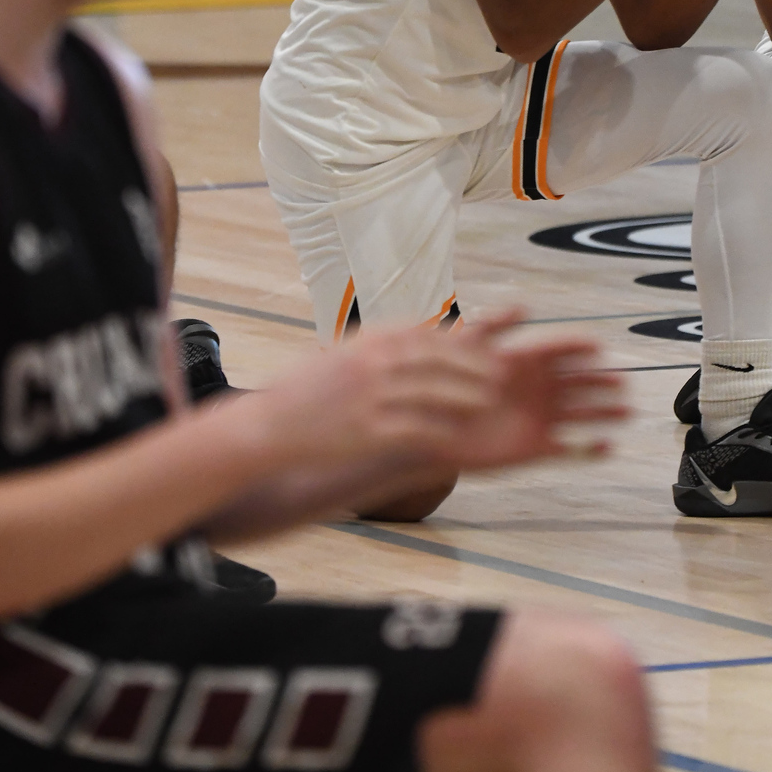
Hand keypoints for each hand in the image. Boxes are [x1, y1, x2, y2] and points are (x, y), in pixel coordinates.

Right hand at [244, 319, 507, 484]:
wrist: (269, 426)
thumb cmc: (310, 389)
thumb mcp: (347, 352)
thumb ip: (385, 344)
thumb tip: (426, 334)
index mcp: (369, 340)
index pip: (429, 334)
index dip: (464, 341)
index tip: (490, 344)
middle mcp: (372, 363)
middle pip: (438, 361)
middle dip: (473, 367)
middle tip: (502, 375)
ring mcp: (370, 398)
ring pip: (433, 394)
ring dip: (465, 397)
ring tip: (488, 403)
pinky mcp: (366, 432)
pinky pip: (414, 429)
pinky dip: (440, 430)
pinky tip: (456, 436)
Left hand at [444, 326, 627, 471]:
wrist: (433, 428)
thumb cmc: (446, 384)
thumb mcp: (465, 349)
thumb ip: (492, 326)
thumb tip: (524, 306)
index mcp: (528, 361)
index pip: (561, 349)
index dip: (580, 347)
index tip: (598, 346)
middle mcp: (540, 388)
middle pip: (581, 381)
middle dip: (603, 381)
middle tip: (623, 381)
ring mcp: (541, 418)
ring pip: (583, 414)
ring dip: (606, 413)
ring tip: (627, 412)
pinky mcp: (537, 448)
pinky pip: (571, 449)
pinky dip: (590, 449)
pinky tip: (607, 446)